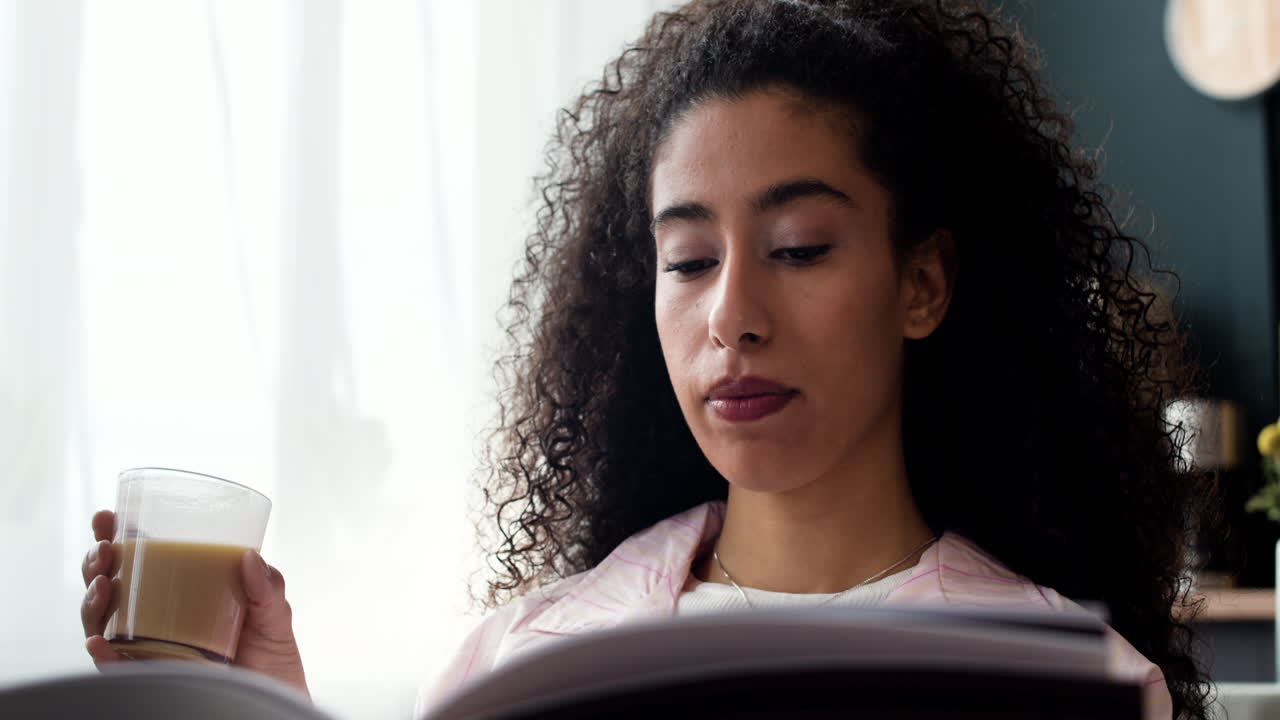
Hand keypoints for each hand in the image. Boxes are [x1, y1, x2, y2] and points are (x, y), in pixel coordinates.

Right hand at [79, 510, 309, 695]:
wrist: (275, 699)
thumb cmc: (271, 655)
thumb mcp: (275, 613)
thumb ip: (267, 587)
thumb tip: (250, 557)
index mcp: (183, 591)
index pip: (141, 558)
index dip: (118, 536)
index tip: (108, 517)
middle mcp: (159, 617)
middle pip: (111, 585)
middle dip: (96, 562)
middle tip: (104, 549)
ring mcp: (151, 646)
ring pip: (103, 621)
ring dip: (93, 600)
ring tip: (104, 584)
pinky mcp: (152, 676)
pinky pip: (117, 665)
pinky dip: (102, 652)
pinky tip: (99, 640)